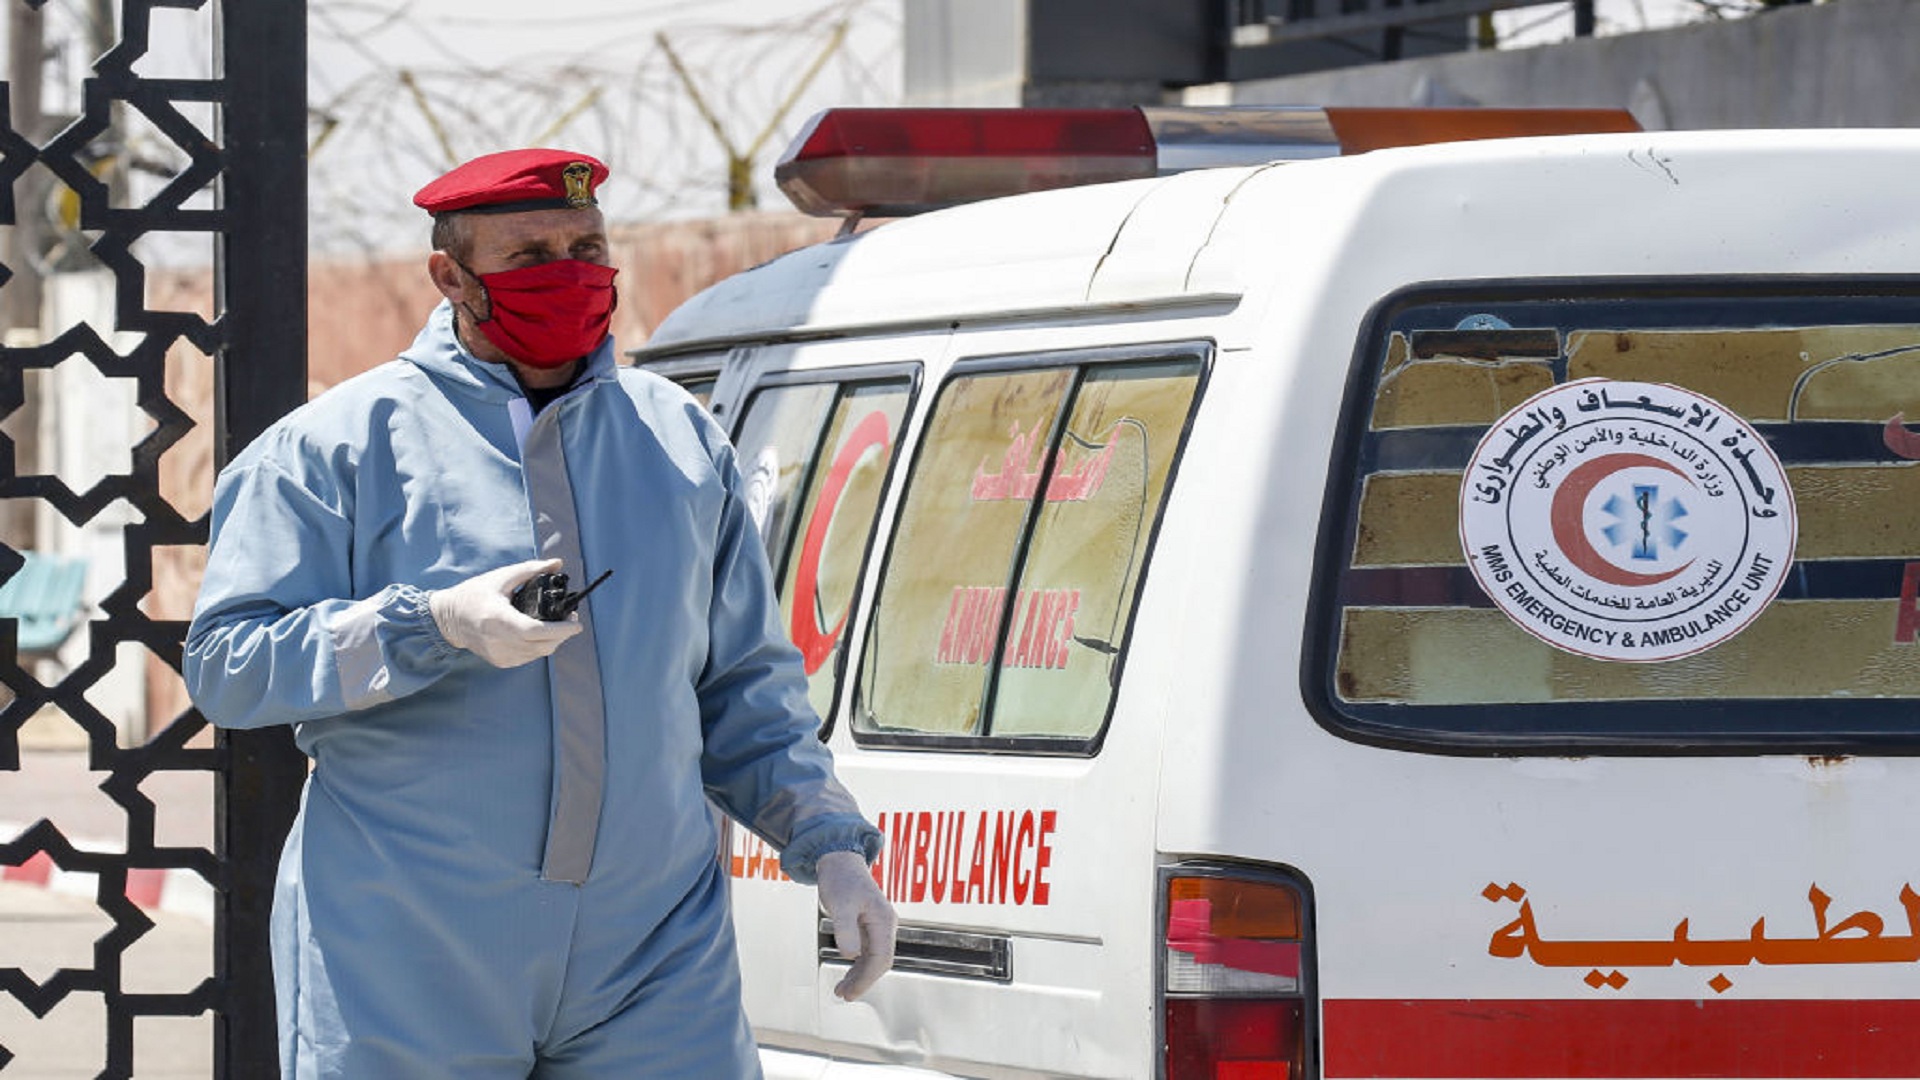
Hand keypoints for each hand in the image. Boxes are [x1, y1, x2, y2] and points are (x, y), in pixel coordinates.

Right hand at [428, 559, 581, 667]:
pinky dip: (539, 647)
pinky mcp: (500, 661)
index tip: (576, 623)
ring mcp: (498, 654)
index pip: (534, 630)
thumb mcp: (501, 577)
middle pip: (541, 645)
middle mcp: (498, 640)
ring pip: (538, 654)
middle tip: (571, 619)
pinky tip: (541, 634)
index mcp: (497, 618)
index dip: (559, 630)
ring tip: (559, 625)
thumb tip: (557, 563)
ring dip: (553, 641)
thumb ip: (530, 570)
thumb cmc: (474, 594)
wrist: (448, 618)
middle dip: (562, 634)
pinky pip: (528, 657)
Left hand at [815, 850, 895, 1000]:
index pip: (881, 958)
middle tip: (843, 995)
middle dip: (863, 981)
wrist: (840, 860)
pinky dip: (857, 965)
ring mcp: (878, 925)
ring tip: (841, 991)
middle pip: (880, 961)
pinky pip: (867, 951)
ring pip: (874, 959)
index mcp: (884, 921)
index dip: (866, 979)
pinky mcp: (869, 925)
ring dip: (860, 976)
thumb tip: (851, 956)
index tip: (850, 993)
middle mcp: (885, 924)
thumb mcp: (839, 905)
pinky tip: (846, 974)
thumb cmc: (840, 880)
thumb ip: (845, 930)